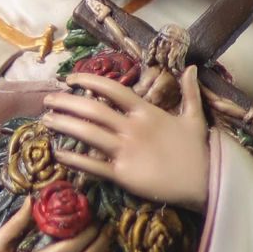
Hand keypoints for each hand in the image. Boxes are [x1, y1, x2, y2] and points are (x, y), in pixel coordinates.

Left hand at [41, 65, 209, 209]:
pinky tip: (58, 153)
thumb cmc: (198, 151)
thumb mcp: (195, 117)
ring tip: (46, 120)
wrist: (206, 183)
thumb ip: (190, 92)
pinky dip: (73, 158)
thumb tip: (192, 67)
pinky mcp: (123, 174)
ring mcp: (126, 151)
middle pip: (92, 109)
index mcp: (147, 112)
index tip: (70, 77)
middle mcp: (132, 128)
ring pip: (87, 133)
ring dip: (64, 124)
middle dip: (66, 101)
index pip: (112, 89)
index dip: (88, 80)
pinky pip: (92, 165)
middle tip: (48, 99)